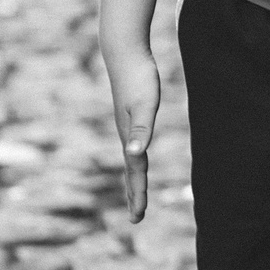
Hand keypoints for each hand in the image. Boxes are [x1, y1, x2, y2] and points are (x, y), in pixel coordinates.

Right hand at [105, 46, 161, 221]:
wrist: (124, 51)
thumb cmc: (138, 77)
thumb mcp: (144, 104)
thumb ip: (141, 129)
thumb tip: (135, 155)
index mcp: (130, 136)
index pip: (136, 172)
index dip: (138, 194)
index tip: (138, 217)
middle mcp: (126, 133)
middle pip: (131, 170)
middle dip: (133, 193)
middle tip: (137, 217)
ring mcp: (126, 124)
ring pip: (131, 158)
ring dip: (134, 177)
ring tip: (136, 192)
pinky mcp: (130, 113)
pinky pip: (134, 143)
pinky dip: (135, 157)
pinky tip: (136, 154)